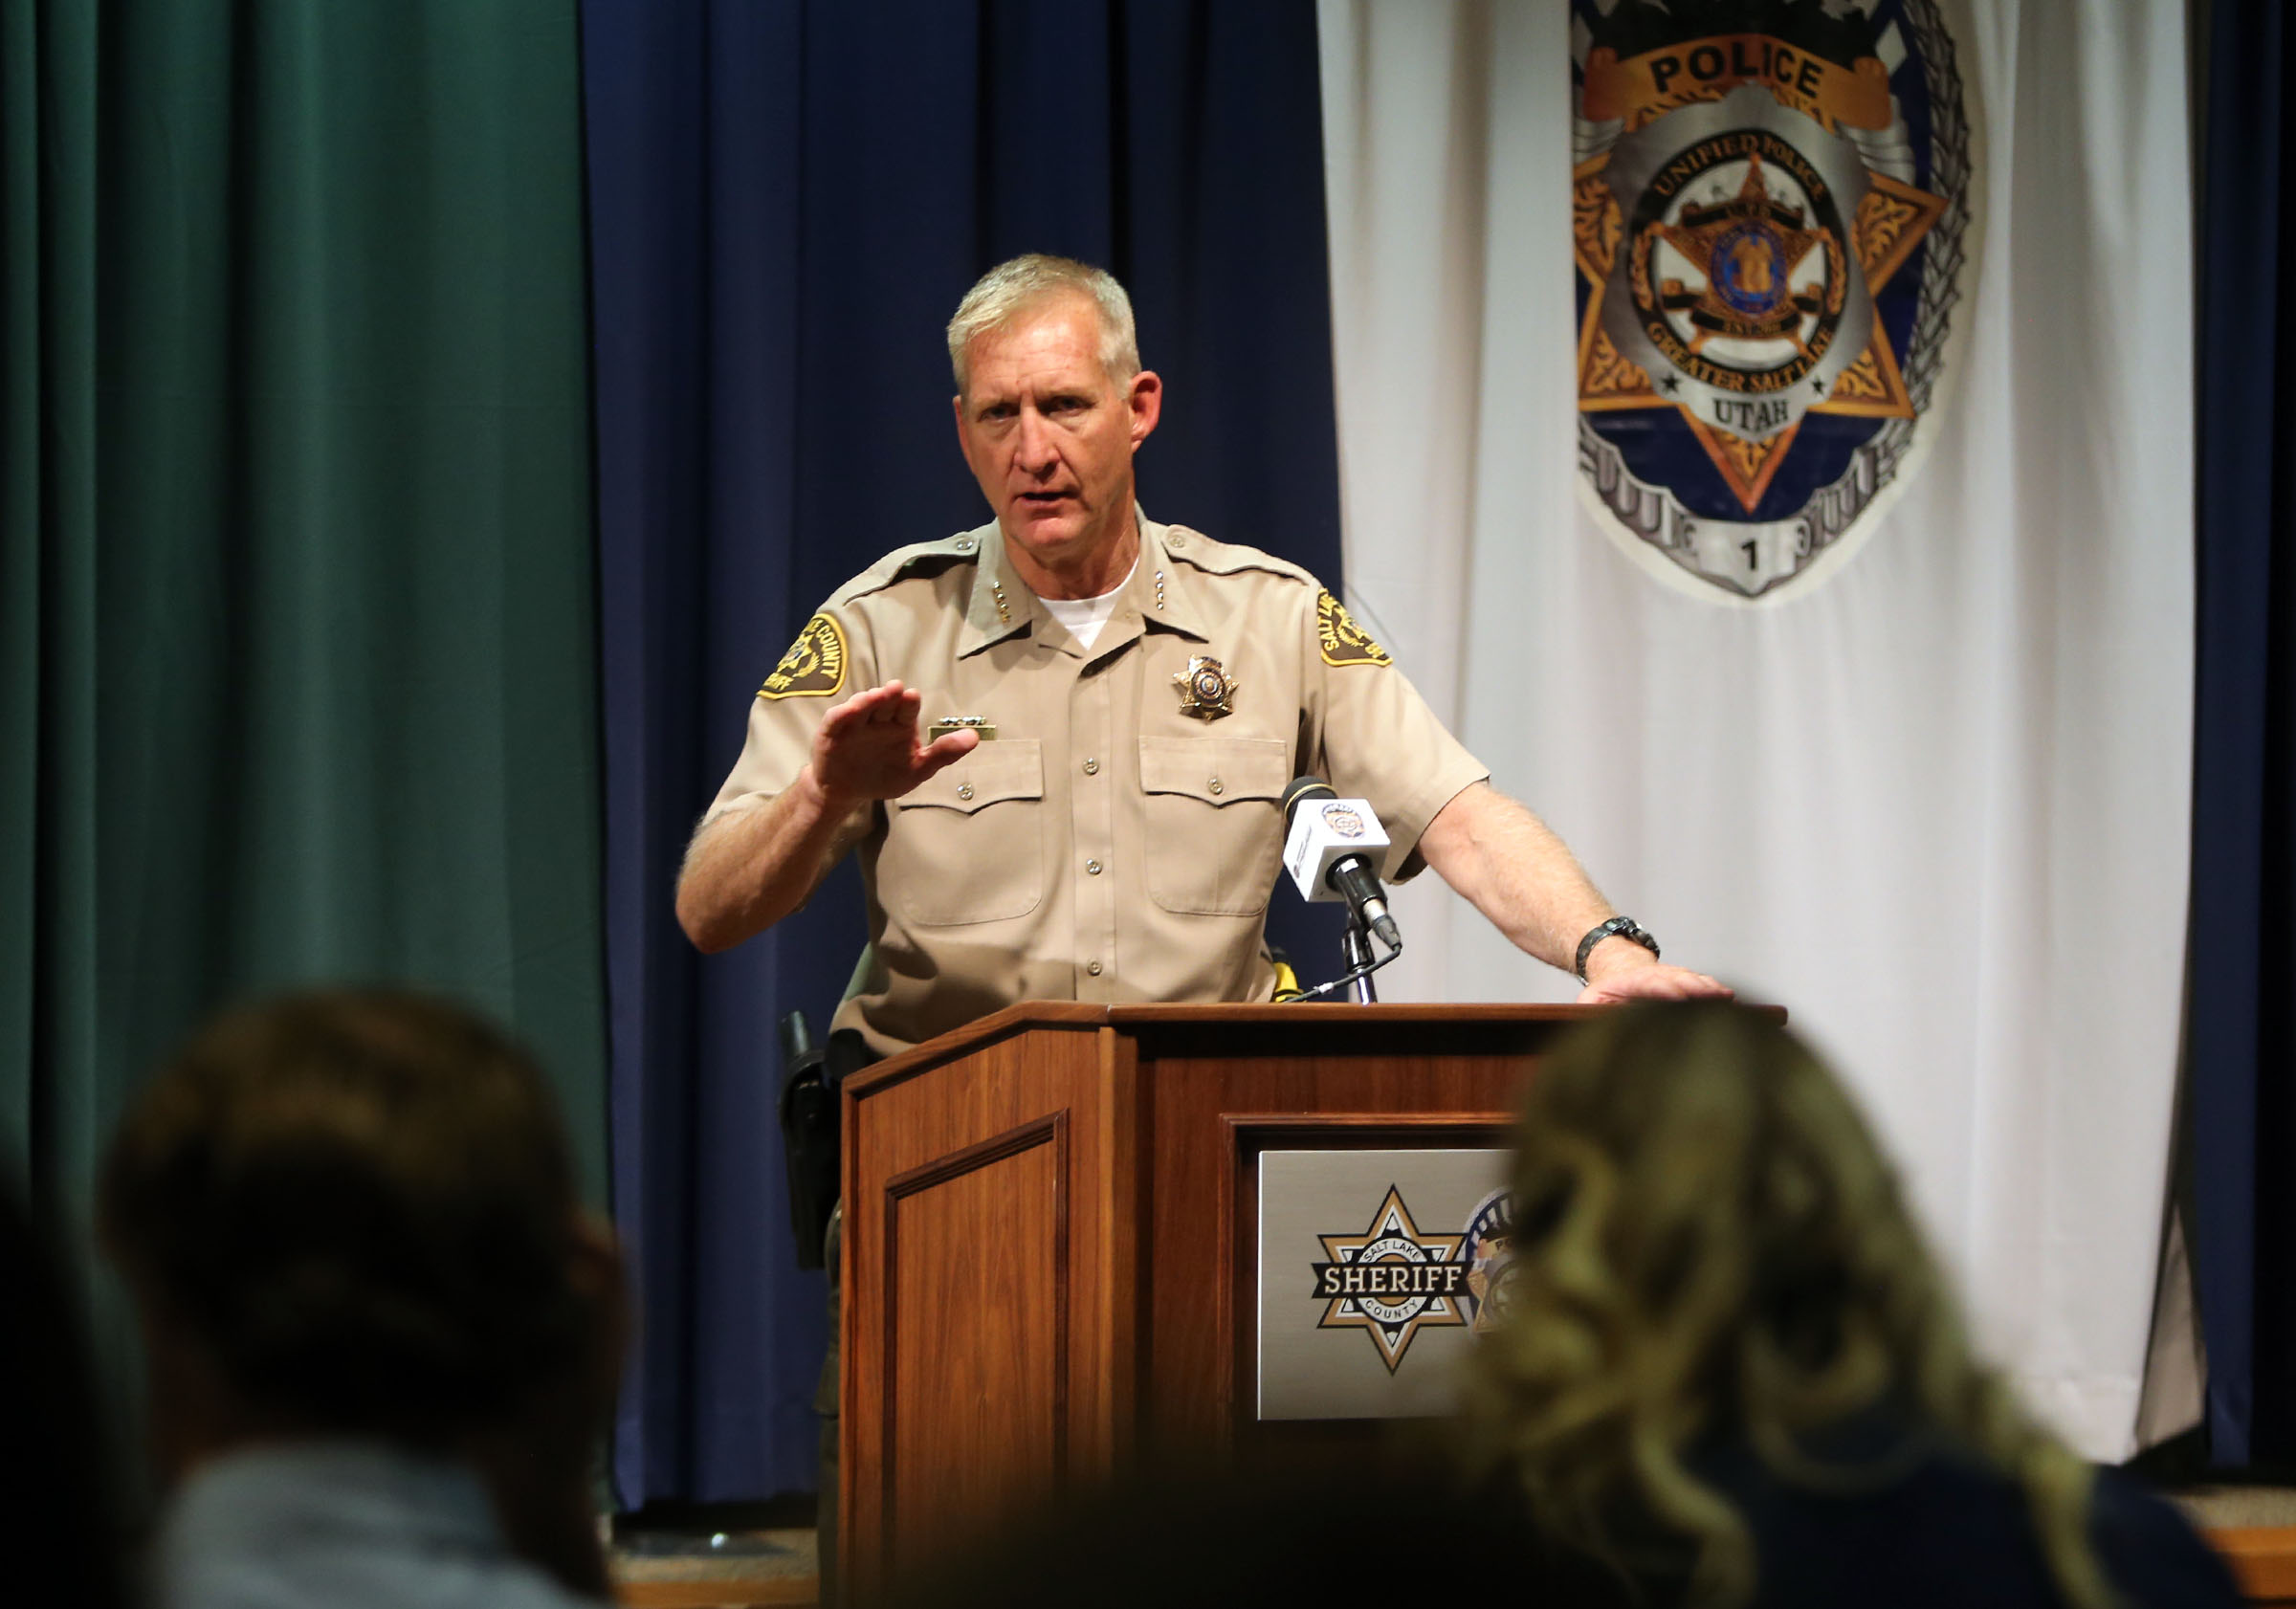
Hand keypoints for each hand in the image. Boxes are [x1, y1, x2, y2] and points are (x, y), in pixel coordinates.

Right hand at [809, 680, 979, 807]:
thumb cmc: (885, 775)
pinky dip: (842, 713)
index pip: (907, 708)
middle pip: (884, 703)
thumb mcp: (918, 769)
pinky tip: (850, 710)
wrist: (848, 792)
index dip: (909, 702)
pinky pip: (836, 719)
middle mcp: (878, 718)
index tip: (913, 696)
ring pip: (861, 706)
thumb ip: (944, 753)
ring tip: (874, 697)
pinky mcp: (832, 732)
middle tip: (896, 690)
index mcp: (900, 723)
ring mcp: (855, 723)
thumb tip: (975, 738)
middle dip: (889, 696)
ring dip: (867, 700)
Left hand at [1574, 940, 1732, 1005]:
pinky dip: (1715, 989)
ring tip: (1726, 997)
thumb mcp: (1592, 998)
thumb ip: (1591, 1008)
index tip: (1677, 996)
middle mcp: (1657, 976)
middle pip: (1678, 979)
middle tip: (1711, 998)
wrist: (1619, 966)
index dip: (1664, 989)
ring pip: (1693, 979)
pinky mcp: (1684, 980)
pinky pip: (1702, 983)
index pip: (1651, 984)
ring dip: (1709, 989)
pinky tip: (1729, 997)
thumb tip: (1590, 1020)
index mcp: (1634, 982)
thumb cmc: (1606, 990)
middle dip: (1694, 988)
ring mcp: (1672, 976)